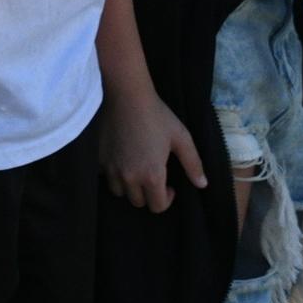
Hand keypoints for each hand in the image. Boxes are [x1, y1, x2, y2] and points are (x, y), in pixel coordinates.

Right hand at [99, 87, 207, 213]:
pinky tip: (121, 160)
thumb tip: (202, 185)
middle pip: (138, 202)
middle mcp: (129, 177)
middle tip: (154, 176)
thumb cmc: (157, 116)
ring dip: (130, 187)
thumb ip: (193, 163)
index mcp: (152, 175)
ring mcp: (111, 169)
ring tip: (136, 170)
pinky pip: (106, 177)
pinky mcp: (99, 159)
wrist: (127, 96)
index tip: (169, 186)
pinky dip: (113, 174)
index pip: (157, 206)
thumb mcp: (181, 137)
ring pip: (120, 192)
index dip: (166, 199)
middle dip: (149, 194)